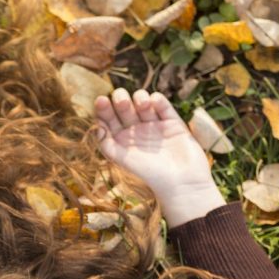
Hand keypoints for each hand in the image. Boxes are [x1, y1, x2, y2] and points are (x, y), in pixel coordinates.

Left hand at [93, 89, 217, 201]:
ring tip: (142, 104)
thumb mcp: (123, 160)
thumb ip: (108, 144)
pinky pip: (163, 106)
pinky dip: (158, 100)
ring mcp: (154, 125)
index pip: (109, 120)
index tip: (101, 101)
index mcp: (121, 140)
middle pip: (124, 107)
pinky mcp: (172, 122)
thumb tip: (97, 127)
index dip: (103, 109)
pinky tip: (154, 102)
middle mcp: (136, 131)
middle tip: (122, 101)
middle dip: (121, 100)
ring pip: (142, 102)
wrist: (181, 181)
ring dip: (140, 97)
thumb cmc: (149, 174)